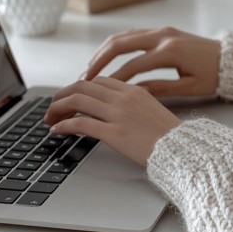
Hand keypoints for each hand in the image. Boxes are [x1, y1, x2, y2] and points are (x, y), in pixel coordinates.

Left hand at [43, 77, 180, 165]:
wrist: (183, 151)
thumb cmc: (170, 137)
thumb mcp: (151, 111)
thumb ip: (131, 105)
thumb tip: (110, 109)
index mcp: (133, 91)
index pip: (97, 81)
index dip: (78, 87)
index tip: (69, 97)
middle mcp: (123, 98)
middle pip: (82, 86)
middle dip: (62, 95)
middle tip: (52, 106)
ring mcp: (118, 114)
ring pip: (77, 100)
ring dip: (58, 108)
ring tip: (50, 118)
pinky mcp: (114, 133)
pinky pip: (81, 124)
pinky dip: (64, 125)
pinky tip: (57, 130)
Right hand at [83, 27, 220, 98]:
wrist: (230, 59)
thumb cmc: (214, 75)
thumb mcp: (190, 87)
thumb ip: (161, 89)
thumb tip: (135, 92)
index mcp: (170, 52)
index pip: (133, 65)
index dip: (114, 79)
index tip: (98, 92)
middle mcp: (163, 37)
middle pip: (120, 44)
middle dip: (99, 61)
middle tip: (84, 77)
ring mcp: (162, 31)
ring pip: (123, 36)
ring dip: (104, 51)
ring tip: (90, 68)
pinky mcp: (162, 31)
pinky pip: (132, 34)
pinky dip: (116, 45)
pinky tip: (106, 57)